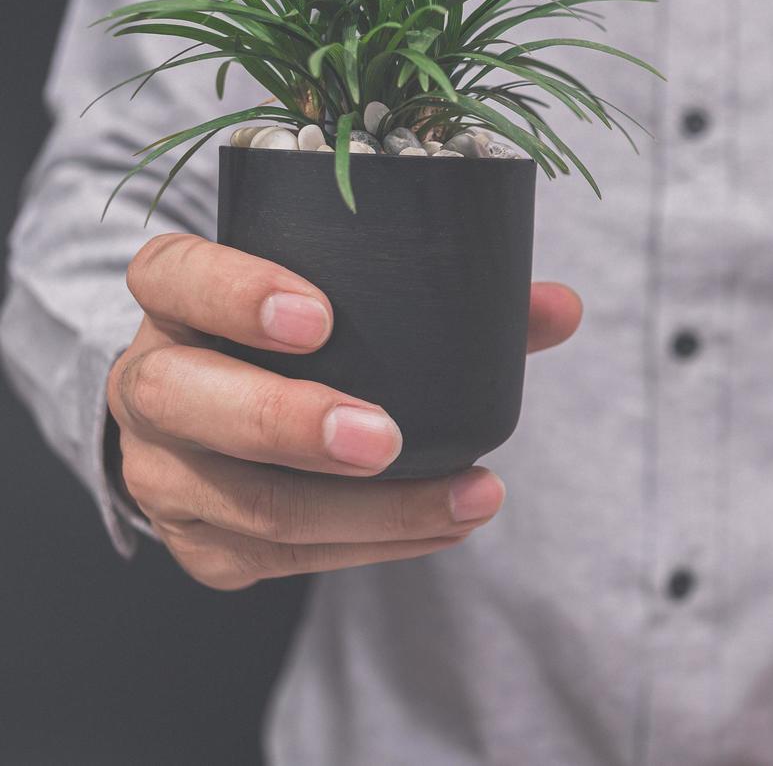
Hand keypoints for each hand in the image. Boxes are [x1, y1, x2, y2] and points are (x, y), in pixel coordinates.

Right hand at [107, 233, 580, 589]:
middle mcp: (147, 384)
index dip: (235, 294)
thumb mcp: (344, 300)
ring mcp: (164, 473)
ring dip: (365, 510)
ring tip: (464, 498)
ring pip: (244, 503)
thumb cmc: (302, 343)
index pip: (173, 276)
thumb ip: (450, 295)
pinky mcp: (199, 545)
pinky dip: (376, 544)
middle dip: (289, 421)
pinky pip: (281, 559)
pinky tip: (444, 526)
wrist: (217, 424)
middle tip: (386, 437)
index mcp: (175, 300)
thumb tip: (563, 307)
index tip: (319, 318)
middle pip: (185, 399)